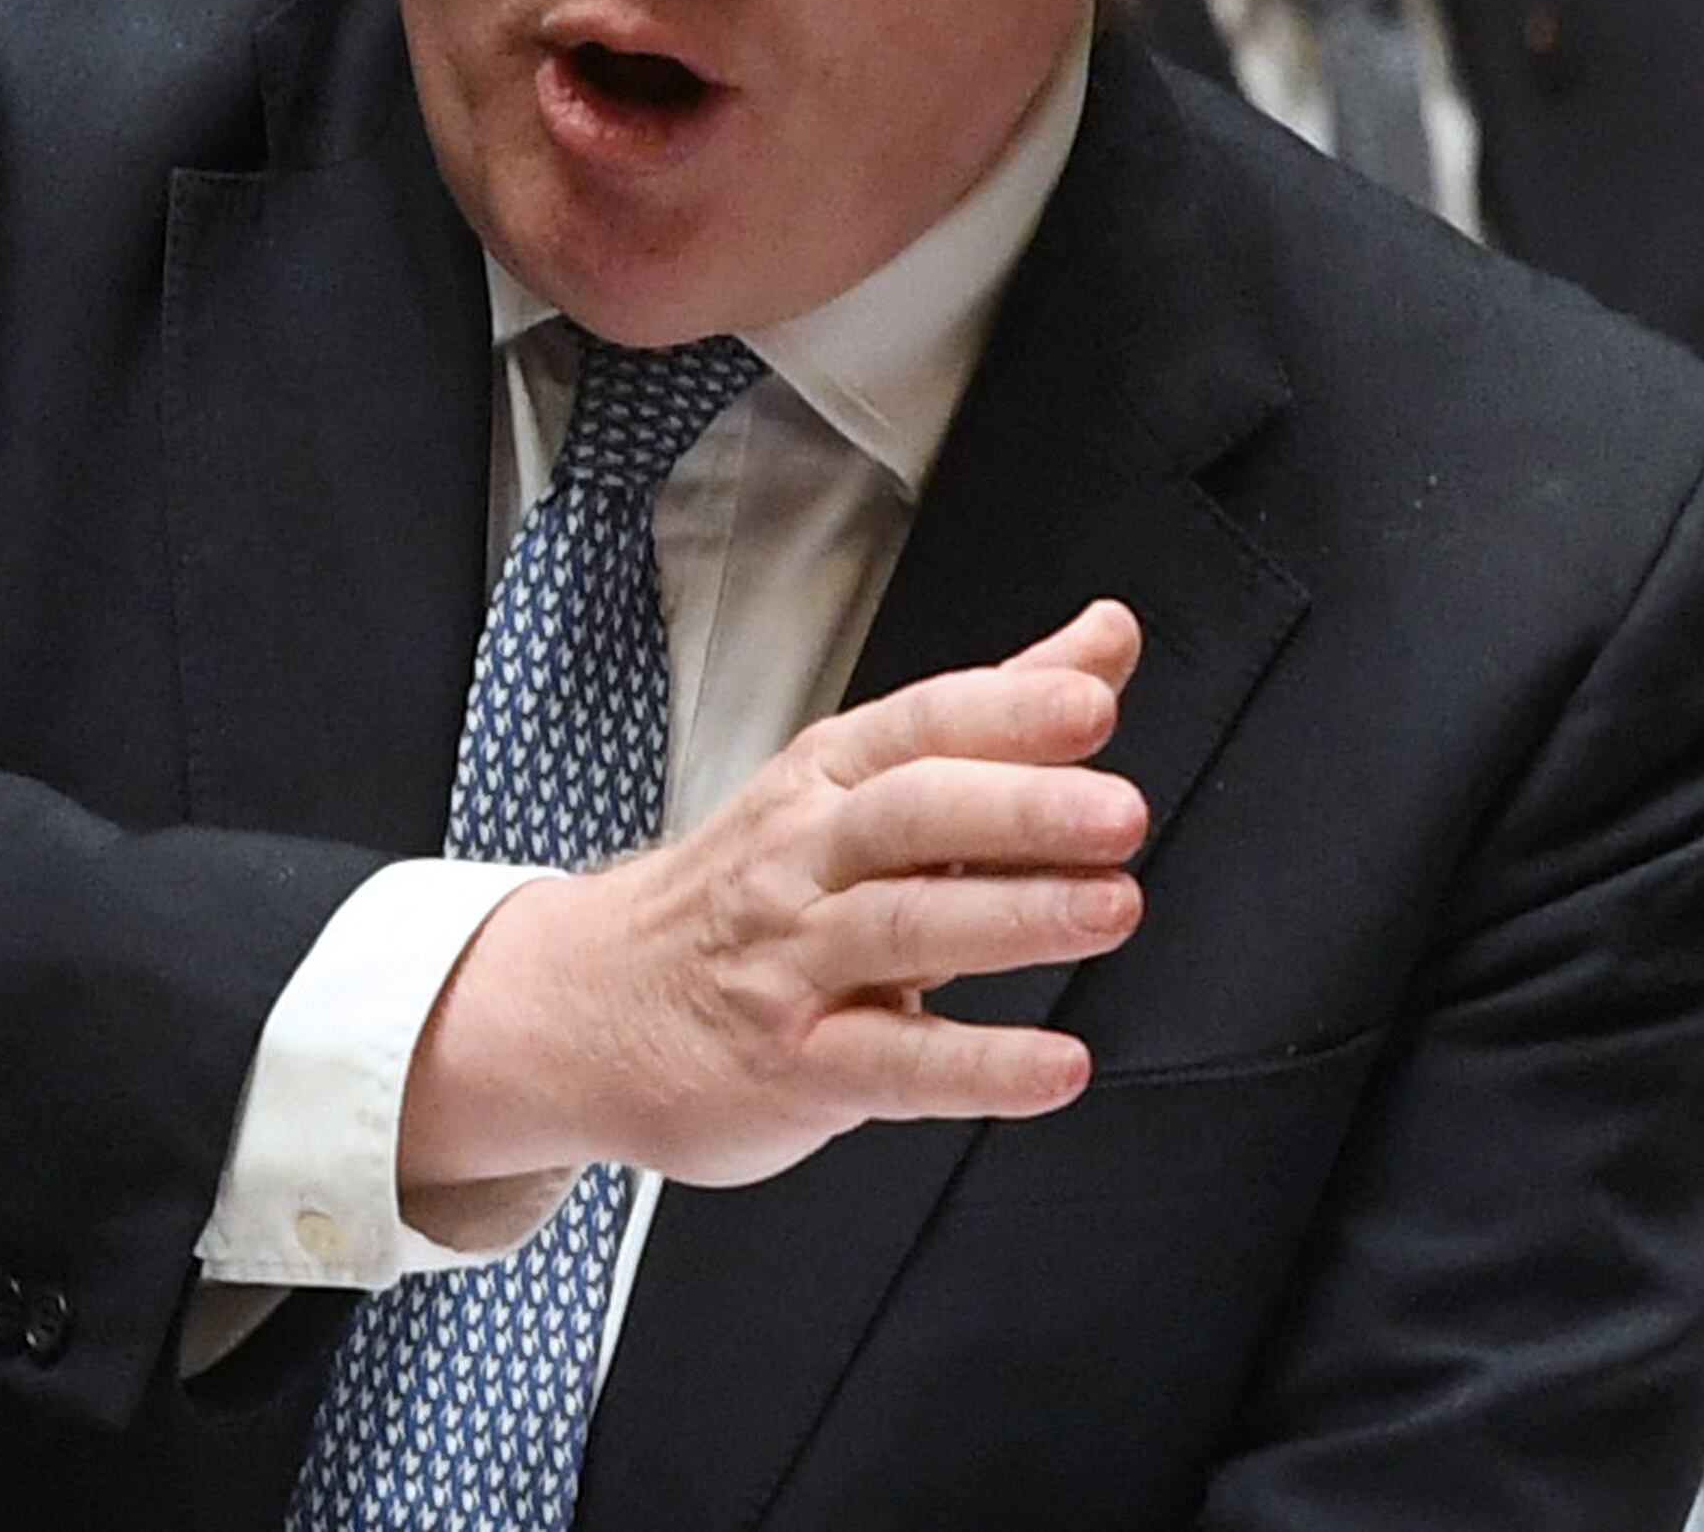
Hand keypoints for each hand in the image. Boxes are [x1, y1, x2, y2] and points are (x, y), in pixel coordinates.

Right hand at [398, 601, 1148, 1226]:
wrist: (584, 1010)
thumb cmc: (746, 893)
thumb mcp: (854, 785)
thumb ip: (995, 714)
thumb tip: (1109, 636)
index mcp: (826, 779)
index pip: (920, 725)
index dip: (1008, 712)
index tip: (1090, 701)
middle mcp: (804, 859)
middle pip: (910, 815)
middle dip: (1020, 809)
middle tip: (1119, 813)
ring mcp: (792, 964)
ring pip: (902, 930)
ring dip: (1013, 919)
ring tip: (1109, 908)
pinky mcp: (795, 1067)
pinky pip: (891, 1066)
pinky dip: (978, 1067)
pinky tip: (1054, 1067)